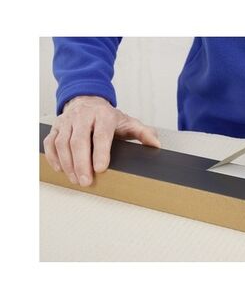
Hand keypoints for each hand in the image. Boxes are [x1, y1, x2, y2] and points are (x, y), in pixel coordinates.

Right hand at [43, 96, 160, 186]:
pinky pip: (50, 143)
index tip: (101, 168)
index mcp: (103, 115)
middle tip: (86, 181)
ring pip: (63, 143)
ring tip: (76, 179)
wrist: (87, 100)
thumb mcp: (128, 122)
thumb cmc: (107, 116)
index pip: (101, 134)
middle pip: (79, 140)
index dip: (100, 152)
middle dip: (82, 163)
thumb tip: (156, 144)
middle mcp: (83, 117)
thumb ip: (143, 133)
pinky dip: (53, 157)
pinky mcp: (56, 127)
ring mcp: (67, 121)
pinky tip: (61, 169)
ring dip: (68, 164)